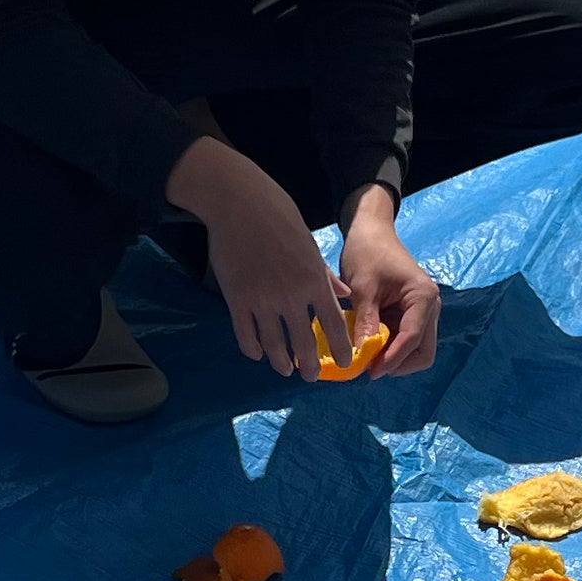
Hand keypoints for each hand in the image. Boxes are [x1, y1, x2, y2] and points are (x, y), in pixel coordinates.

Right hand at [169, 135, 348, 378]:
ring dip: (282, 363)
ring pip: (274, 346)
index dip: (340, 350)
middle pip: (303, 344)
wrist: (240, 204)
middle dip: (309, 366)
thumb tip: (345, 295)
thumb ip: (325, 275)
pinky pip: (246, 336)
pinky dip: (254, 350)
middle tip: (311, 376)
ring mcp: (262, 301)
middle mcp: (291, 296)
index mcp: (314, 281)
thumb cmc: (279, 218)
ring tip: (286, 370)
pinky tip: (259, 353)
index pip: (333, 326)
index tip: (343, 364)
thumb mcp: (310, 245)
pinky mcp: (237, 300)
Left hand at [336, 193, 439, 376]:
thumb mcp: (363, 288)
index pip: (413, 338)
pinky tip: (369, 346)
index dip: (392, 359)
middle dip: (398, 364)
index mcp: (424, 297)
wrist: (371, 232)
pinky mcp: (411, 315)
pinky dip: (390, 349)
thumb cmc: (368, 253)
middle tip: (369, 368)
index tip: (370, 372)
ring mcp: (423, 312)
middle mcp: (430, 307)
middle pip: (423, 352)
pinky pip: (405, 341)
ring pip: (416, 350)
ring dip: (394, 358)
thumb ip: (366, 322)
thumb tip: (362, 355)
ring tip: (367, 357)